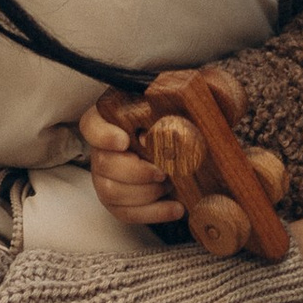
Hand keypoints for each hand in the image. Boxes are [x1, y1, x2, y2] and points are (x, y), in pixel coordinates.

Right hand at [81, 71, 257, 232]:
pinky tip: (176, 207)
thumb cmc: (187, 122)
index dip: (102, 135)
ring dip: (145, 193)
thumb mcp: (196, 100)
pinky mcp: (118, 201)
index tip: (124, 141)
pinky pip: (125, 213)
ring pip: (111, 192)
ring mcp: (108, 177)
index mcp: (114, 118)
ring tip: (169, 186)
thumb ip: (202, 89)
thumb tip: (210, 89)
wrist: (194, 151)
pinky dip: (152, 213)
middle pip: (103, 164)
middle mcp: (104, 149)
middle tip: (162, 172)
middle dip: (135, 173)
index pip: (91, 124)